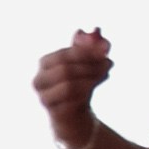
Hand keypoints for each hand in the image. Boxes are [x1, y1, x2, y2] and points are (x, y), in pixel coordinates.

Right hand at [33, 27, 111, 148]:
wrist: (74, 119)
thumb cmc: (78, 87)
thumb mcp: (84, 64)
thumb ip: (89, 47)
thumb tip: (96, 29)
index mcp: (44, 64)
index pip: (62, 55)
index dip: (84, 52)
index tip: (104, 50)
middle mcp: (39, 81)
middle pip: (65, 70)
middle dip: (90, 65)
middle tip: (109, 62)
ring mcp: (45, 99)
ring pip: (69, 85)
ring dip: (91, 77)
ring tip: (106, 72)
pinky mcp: (54, 114)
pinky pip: (73, 101)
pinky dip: (88, 91)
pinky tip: (97, 83)